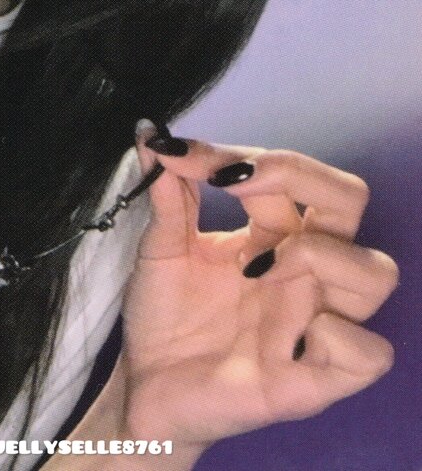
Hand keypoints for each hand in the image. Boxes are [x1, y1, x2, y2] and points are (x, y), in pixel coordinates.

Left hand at [117, 131, 397, 455]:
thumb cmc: (165, 314)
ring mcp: (313, 322)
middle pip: (350, 200)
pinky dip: (340, 334)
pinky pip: (369, 353)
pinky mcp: (311, 380)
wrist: (143, 385)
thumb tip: (152, 135)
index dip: (242, 155)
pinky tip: (291, 335)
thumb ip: (166, 192)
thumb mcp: (160, 246)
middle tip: (238, 184)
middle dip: (299, 175)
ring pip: (376, 273)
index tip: (182, 155)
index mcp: (276, 233)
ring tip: (256, 270)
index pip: (291, 174)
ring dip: (319, 254)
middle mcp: (304, 271)